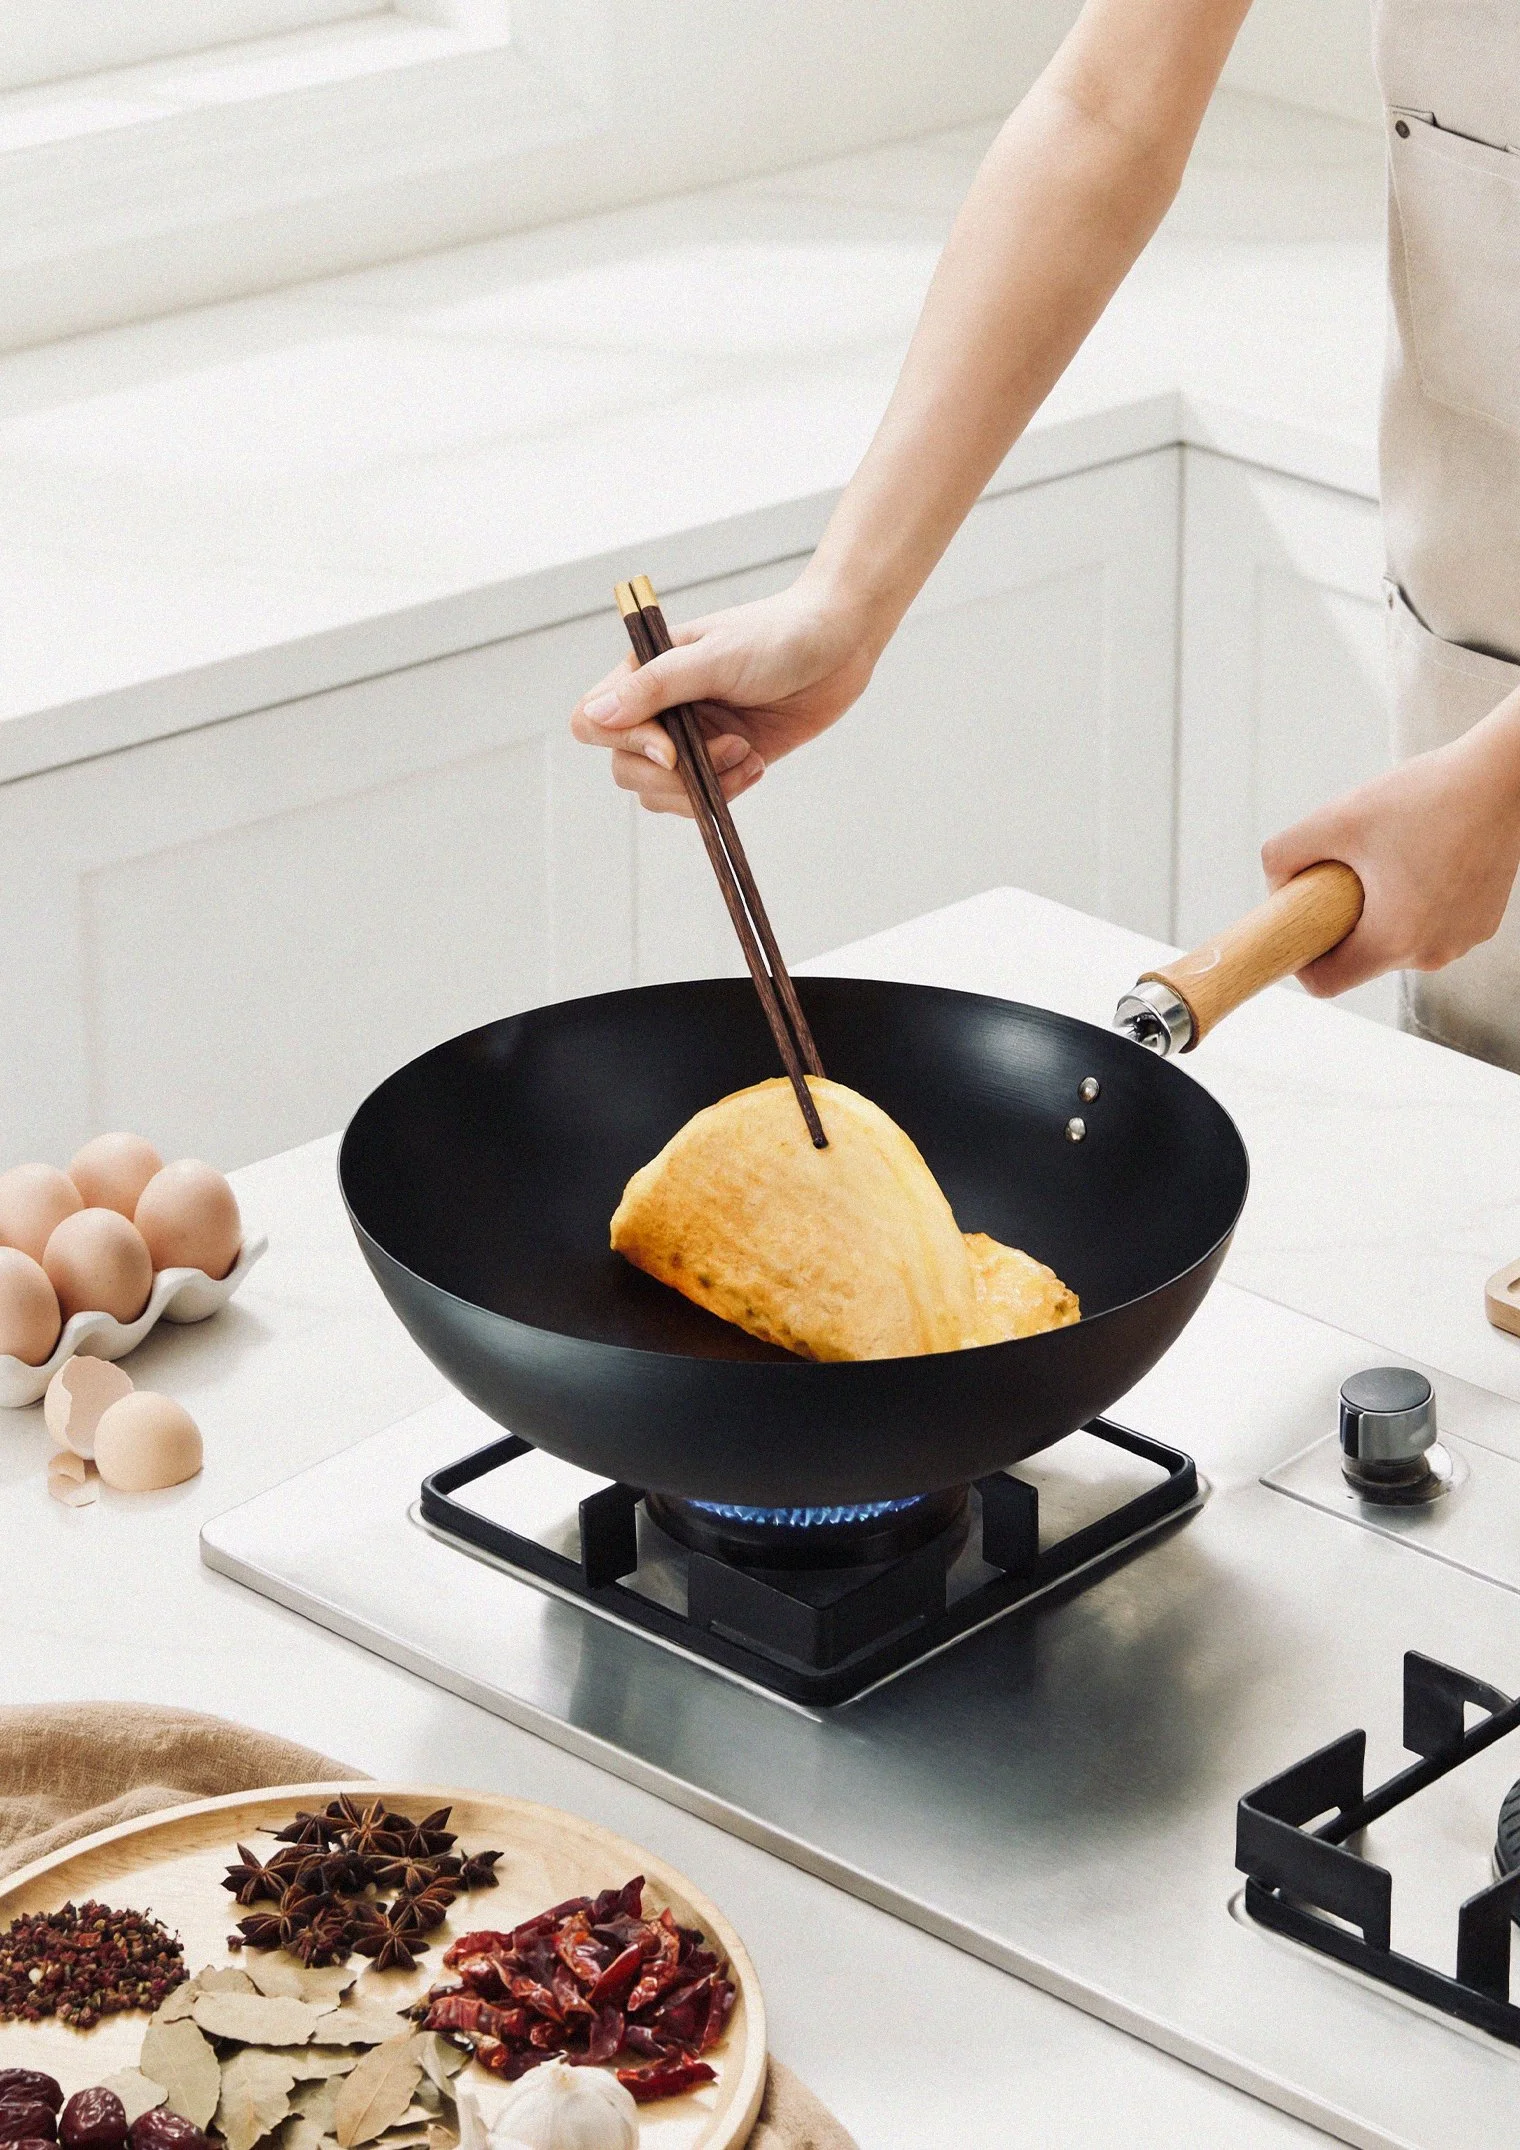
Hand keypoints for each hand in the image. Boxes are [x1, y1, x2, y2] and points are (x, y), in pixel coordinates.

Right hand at [569, 577, 879, 814]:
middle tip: (727, 750)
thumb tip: (596, 716)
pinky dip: (727, 792)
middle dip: (673, 777)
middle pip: (626, 768)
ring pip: (659, 793)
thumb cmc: (778, 635)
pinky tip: (757, 764)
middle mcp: (660, 708)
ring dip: (704, 787)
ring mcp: (691, 738)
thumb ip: (655, 687)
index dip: (626, 745)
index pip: (595, 721)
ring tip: (747, 755)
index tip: (672, 749)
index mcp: (645, 673)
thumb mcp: (715, 657)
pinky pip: (702, 798)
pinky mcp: (722, 760)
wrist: (839, 644)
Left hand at [1261, 711, 1519, 996]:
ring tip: (1388, 857)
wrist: (1505, 777)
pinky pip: (1430, 924)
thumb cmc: (1426, 796)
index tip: (1298, 921)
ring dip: (1379, 910)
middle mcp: (1434, 954)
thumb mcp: (1337, 819)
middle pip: (1360, 959)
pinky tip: (1419, 856)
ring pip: (1397, 940)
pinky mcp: (1482, 921)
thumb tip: (1273, 884)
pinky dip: (1413, 900)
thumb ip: (1283, 855)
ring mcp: (1463, 940)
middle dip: (1341, 923)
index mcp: (1395, 941)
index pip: (1325, 982)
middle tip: (1343, 872)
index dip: (1300, 956)